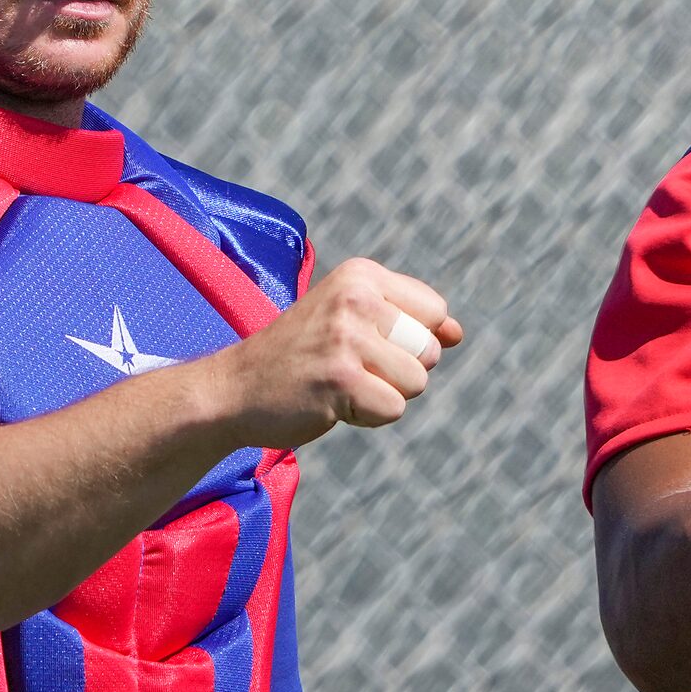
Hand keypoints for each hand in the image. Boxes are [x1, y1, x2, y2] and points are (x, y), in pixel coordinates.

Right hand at [208, 257, 463, 449]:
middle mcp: (355, 298)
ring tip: (339, 384)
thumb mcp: (352, 321)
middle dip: (399, 370)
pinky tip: (332, 403)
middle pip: (429, 350)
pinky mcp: (341, 379)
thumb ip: (408, 321)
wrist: (233, 389)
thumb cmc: (299, 356)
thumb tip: (457, 333)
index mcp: (360, 275)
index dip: (411, 339)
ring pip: (417, 382)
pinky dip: (368, 416)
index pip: (435, 311)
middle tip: (347, 367)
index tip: (365, 342)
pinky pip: (394, 408)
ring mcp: (346, 338)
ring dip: (383, 394)